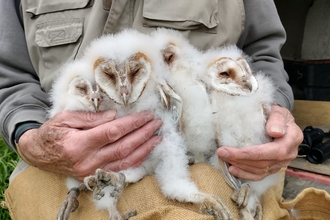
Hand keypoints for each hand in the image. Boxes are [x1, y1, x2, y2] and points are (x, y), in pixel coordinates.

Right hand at [18, 110, 161, 180]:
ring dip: (144, 149)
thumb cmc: (52, 133)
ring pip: (125, 161)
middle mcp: (87, 161)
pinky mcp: (95, 176)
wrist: (38, 154)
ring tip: (157, 137)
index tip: (146, 115)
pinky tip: (145, 151)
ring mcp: (92, 171)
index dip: (132, 123)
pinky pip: (120, 169)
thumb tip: (114, 116)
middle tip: (156, 123)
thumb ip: (91, 118)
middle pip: (123, 147)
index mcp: (79, 144)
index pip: (113, 132)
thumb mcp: (66, 118)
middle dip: (143, 134)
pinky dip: (135, 160)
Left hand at [217, 105, 302, 180]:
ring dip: (240, 166)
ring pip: (260, 170)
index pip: (275, 151)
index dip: (255, 154)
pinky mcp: (273, 167)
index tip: (238, 152)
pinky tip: (233, 169)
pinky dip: (245, 174)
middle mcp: (289, 154)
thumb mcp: (279, 111)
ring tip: (225, 159)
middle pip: (264, 162)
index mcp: (292, 138)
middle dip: (241, 159)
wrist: (280, 120)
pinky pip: (260, 175)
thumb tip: (274, 132)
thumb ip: (277, 119)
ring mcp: (282, 163)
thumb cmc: (276, 114)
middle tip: (222, 152)